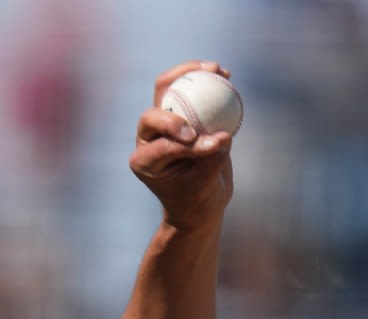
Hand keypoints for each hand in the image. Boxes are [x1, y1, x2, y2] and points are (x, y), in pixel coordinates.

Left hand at [130, 60, 234, 230]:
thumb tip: (224, 135)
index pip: (160, 145)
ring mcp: (162, 125)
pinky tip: (225, 74)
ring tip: (214, 69)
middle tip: (198, 121)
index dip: (179, 140)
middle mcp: (147, 140)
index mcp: (144, 161)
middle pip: (152, 116)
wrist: (201, 198)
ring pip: (165, 91)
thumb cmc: (199, 197)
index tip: (199, 141)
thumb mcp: (205, 184)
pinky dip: (202, 78)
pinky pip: (186, 89)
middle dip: (172, 114)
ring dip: (185, 75)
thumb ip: (212, 159)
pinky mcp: (179, 113)